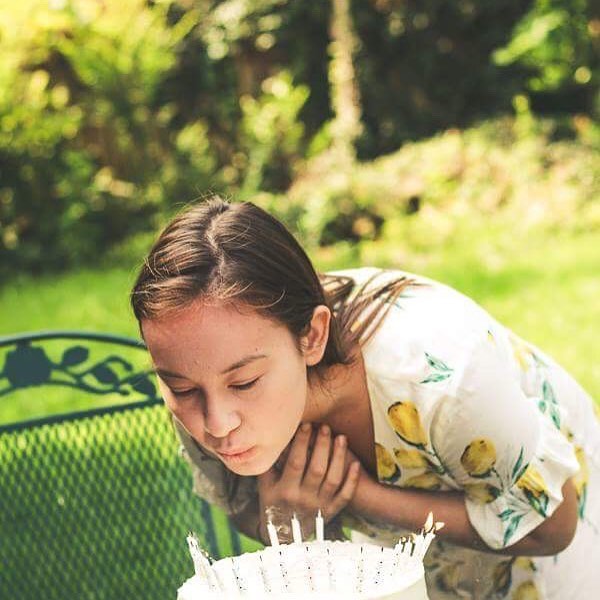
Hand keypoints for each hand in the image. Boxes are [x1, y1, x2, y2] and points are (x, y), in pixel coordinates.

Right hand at [257, 422, 360, 541]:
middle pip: (316, 469)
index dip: (301, 442)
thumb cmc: (272, 503)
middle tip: (325, 427)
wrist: (284, 536)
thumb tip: (269, 437)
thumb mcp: (264, 486)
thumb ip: (267, 464)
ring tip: (341, 437)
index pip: (295, 462)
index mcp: (285, 491)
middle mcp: (303, 499)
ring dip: (338, 457)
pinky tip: (355, 463)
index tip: (306, 425)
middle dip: (322, 445)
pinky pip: (345, 496)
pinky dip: (352, 480)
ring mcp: (319, 506)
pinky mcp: (331, 511)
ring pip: (333, 479)